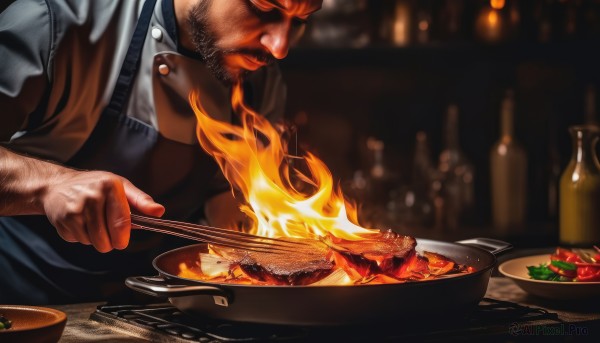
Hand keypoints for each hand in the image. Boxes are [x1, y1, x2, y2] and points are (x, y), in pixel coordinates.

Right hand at [43, 170, 164, 251]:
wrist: (57, 185)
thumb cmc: (95, 186)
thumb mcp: (121, 187)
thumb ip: (141, 201)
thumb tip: (159, 212)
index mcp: (110, 187)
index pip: (121, 223)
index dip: (123, 237)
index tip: (122, 240)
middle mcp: (92, 196)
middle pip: (106, 239)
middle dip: (110, 241)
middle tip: (107, 231)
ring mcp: (75, 209)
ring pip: (92, 242)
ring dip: (95, 239)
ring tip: (92, 223)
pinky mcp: (62, 220)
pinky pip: (78, 241)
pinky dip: (81, 237)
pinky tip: (79, 222)